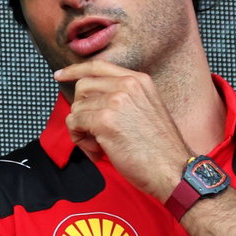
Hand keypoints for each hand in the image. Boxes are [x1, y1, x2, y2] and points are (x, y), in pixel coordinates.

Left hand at [54, 60, 193, 199]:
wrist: (174, 170)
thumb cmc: (161, 150)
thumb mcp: (147, 110)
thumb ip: (124, 99)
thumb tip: (91, 102)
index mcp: (139, 80)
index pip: (98, 65)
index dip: (75, 70)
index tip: (60, 75)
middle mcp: (127, 85)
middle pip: (82, 87)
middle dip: (80, 110)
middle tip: (93, 133)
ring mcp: (116, 101)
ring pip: (76, 108)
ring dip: (81, 130)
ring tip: (99, 146)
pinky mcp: (105, 120)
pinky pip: (74, 123)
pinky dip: (79, 140)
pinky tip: (97, 151)